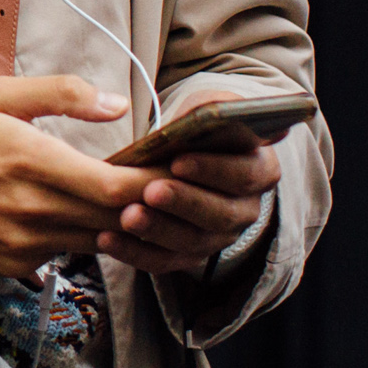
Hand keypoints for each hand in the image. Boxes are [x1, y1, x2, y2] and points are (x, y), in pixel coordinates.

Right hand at [0, 75, 151, 278]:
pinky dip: (79, 237)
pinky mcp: (13, 264)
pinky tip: (76, 215)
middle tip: (170, 187)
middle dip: (148, 206)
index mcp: (35, 162)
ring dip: (116, 223)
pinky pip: (64, 254)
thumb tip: (117, 104)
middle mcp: (34, 210)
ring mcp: (24, 243)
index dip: (155, 185)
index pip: (117, 188)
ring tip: (130, 199)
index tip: (177, 170)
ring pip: (95, 239)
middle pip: (116, 219)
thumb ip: (62, 94)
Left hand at [101, 85, 283, 275]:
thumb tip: (201, 117)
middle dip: (183, 203)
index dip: (212, 170)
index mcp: (260, 170)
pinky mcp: (189, 254)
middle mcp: (245, 210)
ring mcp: (218, 236)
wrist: (187, 153)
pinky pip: (165, 260)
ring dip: (158, 230)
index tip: (178, 161)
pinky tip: (107, 239)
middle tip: (151, 192)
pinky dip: (136, 253)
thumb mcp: (211, 107)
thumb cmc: (200, 127)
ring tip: (128, 217)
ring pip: (192, 241)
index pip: (244, 174)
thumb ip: (212, 110)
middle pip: (219, 213)